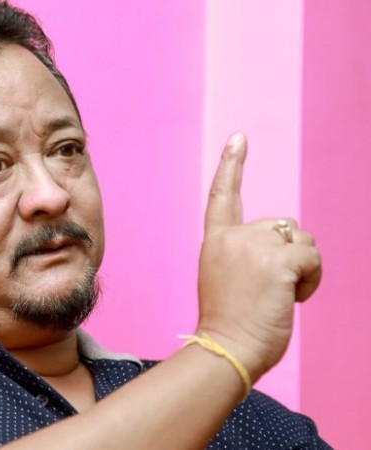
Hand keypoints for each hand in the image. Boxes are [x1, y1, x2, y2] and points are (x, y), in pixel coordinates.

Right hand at [196, 133, 321, 381]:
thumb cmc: (229, 322)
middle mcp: (232, 236)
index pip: (223, 195)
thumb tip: (289, 240)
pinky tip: (293, 298)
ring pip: (301, 240)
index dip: (231, 165)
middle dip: (287, 254)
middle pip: (281, 226)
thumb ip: (246, 252)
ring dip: (301, 267)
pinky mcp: (276, 261)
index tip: (239, 138)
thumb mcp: (227, 276)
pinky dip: (312, 279)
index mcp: (215, 241)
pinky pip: (312, 257)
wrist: (225, 348)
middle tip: (268, 290)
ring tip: (279, 296)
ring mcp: (253, 247)